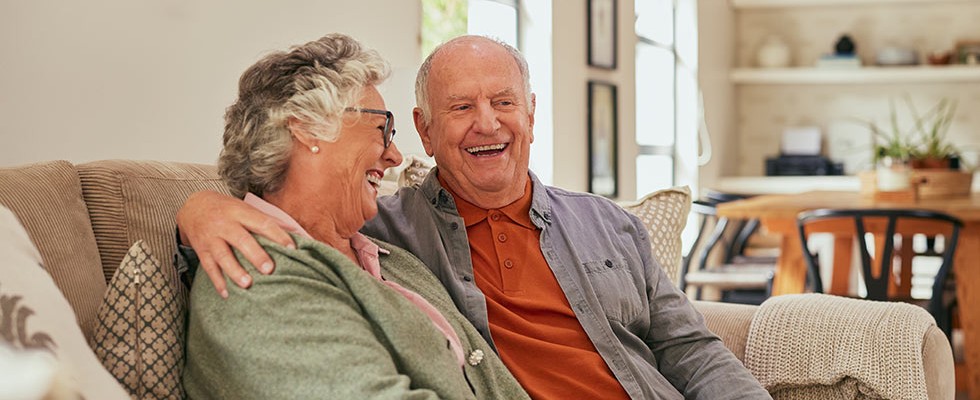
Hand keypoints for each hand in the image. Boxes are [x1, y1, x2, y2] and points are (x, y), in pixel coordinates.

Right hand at [176, 190, 293, 297]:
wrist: (193, 207)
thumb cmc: (227, 209)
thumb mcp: (244, 208)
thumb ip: (265, 220)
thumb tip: (295, 231)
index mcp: (239, 212)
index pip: (262, 223)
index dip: (277, 235)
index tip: (292, 248)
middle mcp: (224, 224)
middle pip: (241, 240)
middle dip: (256, 255)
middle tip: (269, 269)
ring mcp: (211, 238)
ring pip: (223, 256)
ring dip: (235, 271)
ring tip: (248, 284)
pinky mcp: (201, 250)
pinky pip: (208, 267)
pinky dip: (217, 281)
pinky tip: (227, 294)